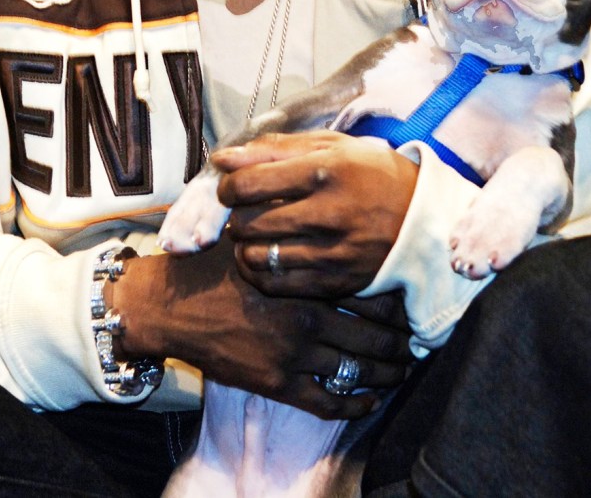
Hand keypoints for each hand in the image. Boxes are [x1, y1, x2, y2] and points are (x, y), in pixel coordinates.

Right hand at [112, 234, 410, 419]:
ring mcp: (294, 354)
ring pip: (360, 369)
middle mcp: (308, 317)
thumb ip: (292, 214)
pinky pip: (329, 402)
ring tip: (402, 368)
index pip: (373, 291)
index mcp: (307, 276)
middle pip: (376, 334)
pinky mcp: (277, 383)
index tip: (412, 299)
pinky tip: (369, 399)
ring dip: (388, 372)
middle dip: (403, 340)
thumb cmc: (216, 260)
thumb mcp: (255, 226)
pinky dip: (356, 403)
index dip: (399, 298)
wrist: (172, 303)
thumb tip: (325, 188)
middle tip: (418, 338)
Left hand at [213, 131, 418, 296]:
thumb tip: (222, 158)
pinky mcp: (335, 283)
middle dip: (235, 216)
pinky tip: (268, 255)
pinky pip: (275, 284)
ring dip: (244, 244)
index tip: (232, 187)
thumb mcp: (332, 146)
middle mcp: (328, 212)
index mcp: (325, 170)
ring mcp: (332, 252)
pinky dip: (259, 270)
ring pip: (256, 256)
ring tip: (255, 232)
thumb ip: (276, 148)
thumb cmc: (372, 173)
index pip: (248, 184)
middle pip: (247, 222)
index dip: (227, 186)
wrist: (424, 219)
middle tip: (243, 210)